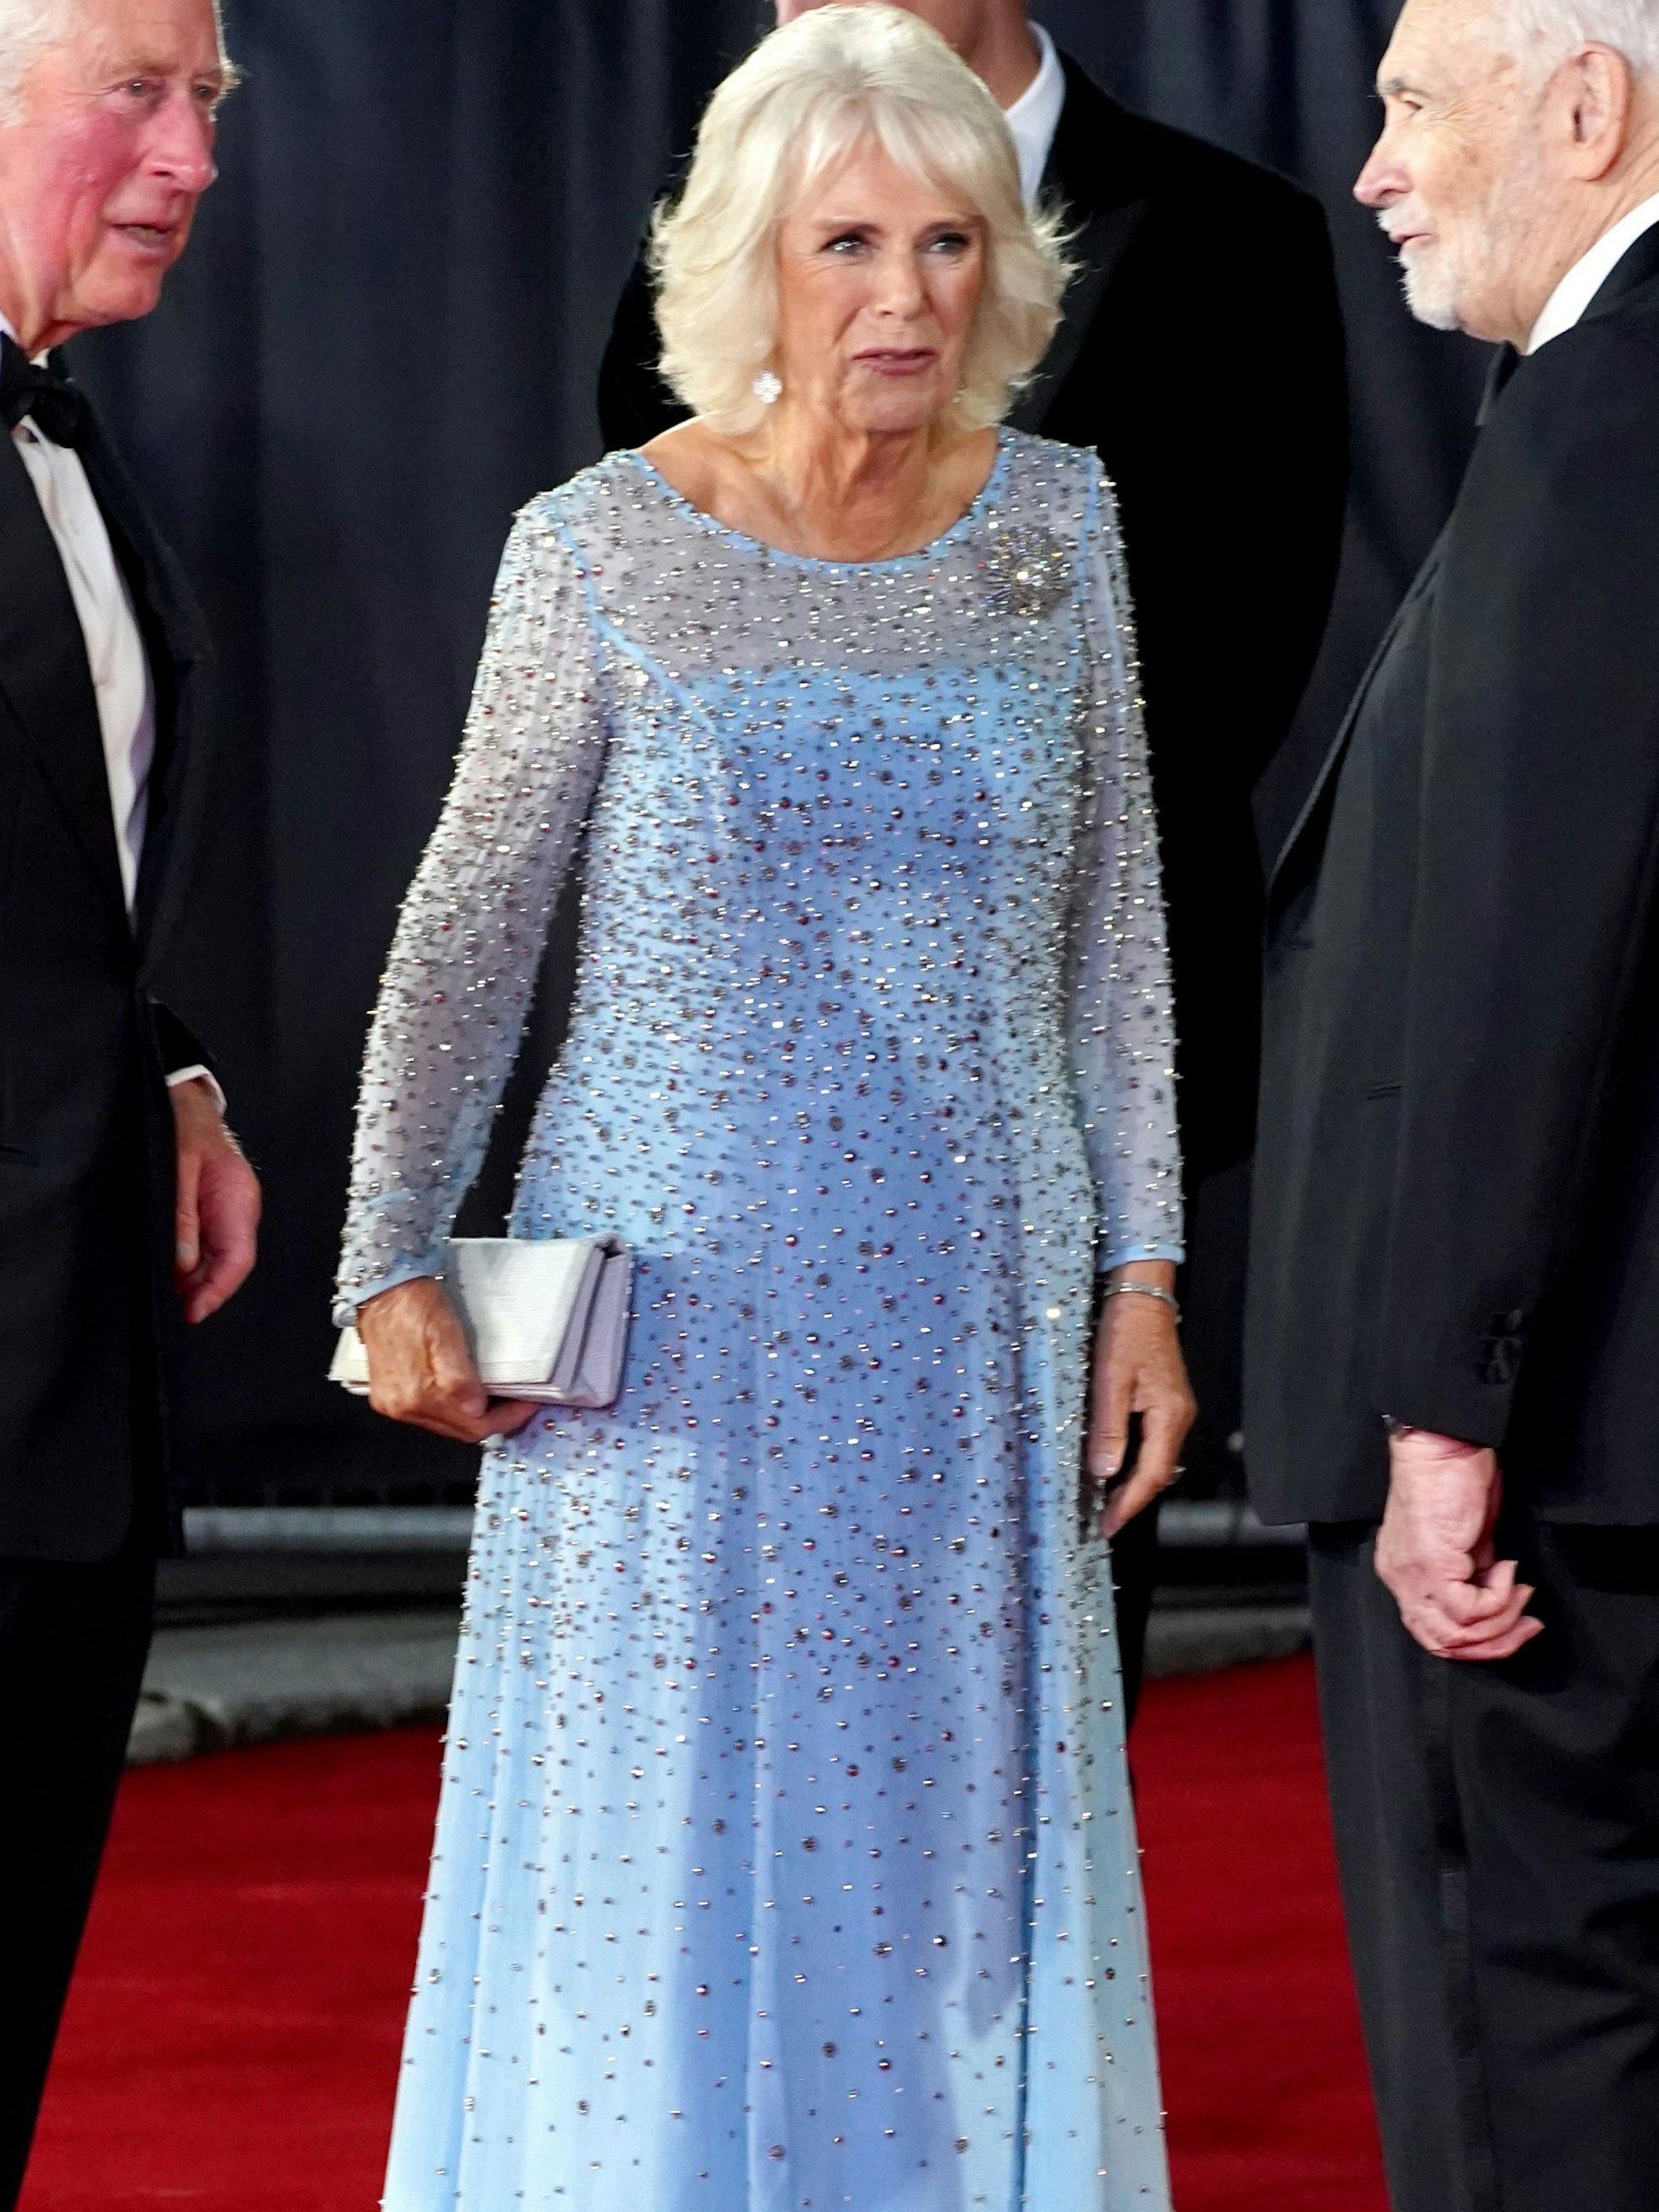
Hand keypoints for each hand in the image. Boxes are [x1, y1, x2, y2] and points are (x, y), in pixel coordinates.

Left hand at [172, 1077, 260, 1323]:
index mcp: (238, 1199)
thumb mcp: (177, 1171)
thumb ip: (182, 1219)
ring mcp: (230, 1212)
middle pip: (230, 1265)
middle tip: (174, 1308)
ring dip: (196, 1279)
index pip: (238, 1259)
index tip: (194, 1312)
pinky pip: (210, 1246)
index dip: (217, 1291)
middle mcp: (240, 1210)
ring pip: (220, 1259)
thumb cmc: (183, 1128)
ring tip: (168, 1293)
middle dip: (204, 1290)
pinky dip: (192, 1264)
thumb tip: (183, 1264)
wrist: (185, 1104)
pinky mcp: (216, 1211)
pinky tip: (172, 1271)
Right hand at [356, 1275, 540, 1443]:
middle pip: (460, 1431)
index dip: (506, 1418)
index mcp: (417, 1396)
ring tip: (498, 1397)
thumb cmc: (417, 1304)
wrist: (382, 1287)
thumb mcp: (446, 1334)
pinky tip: (467, 1394)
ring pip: (446, 1425)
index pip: (473, 1427)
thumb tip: (475, 1410)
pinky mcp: (387, 1396)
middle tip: (519, 1401)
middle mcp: (402, 1408)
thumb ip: (458, 1377)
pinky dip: (453, 1409)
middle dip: (493, 1420)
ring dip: (474, 1416)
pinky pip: (430, 1414)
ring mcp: (393, 1405)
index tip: (529, 1403)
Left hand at [1087, 1263, 1196, 1538]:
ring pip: (1156, 1459)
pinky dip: (1136, 1462)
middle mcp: (1179, 1418)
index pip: (1152, 1475)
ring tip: (1107, 1504)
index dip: (1130, 1505)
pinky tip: (1117, 1468)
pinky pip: (1154, 1443)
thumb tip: (1105, 1473)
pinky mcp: (1166, 1401)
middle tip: (1103, 1523)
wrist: (1142, 1296)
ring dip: (1133, 1483)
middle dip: (1132, 1500)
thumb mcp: (1110, 1379)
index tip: (1107, 1527)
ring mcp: (1175, 1409)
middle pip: (1158, 1473)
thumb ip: (1109, 1428)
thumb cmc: (1125, 1332)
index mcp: (1169, 1415)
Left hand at [1374, 1429, 1542, 1661]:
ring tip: (1521, 1595)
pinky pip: (1469, 1610)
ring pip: (1455, 1635)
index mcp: (1403, 1572)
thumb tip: (1498, 1598)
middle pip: (1442, 1642)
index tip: (1515, 1625)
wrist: (1443, 1443)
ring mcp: (1411, 1575)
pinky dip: (1498, 1599)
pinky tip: (1509, 1569)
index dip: (1478, 1641)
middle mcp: (1400, 1579)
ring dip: (1500, 1624)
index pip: (1432, 1632)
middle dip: (1493, 1643)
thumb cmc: (1455, 1478)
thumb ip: (1476, 1573)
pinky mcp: (1430, 1565)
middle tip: (1526, 1624)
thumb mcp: (1469, 1538)